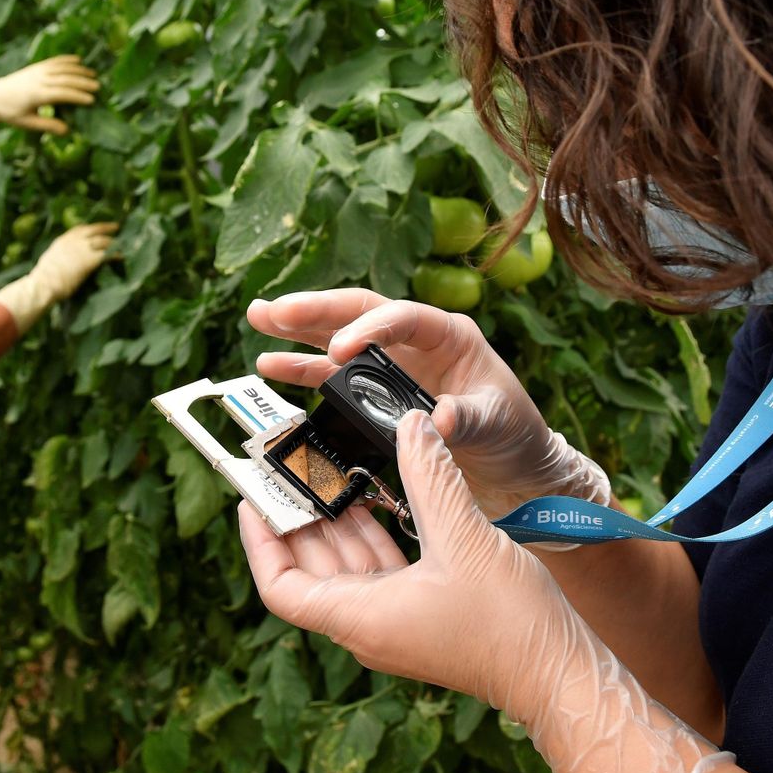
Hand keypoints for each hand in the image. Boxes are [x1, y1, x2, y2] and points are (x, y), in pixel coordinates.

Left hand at [0, 56, 99, 138]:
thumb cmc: (10, 113)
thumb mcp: (27, 123)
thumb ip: (47, 126)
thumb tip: (67, 131)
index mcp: (36, 95)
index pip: (61, 94)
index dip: (77, 96)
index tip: (92, 100)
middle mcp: (38, 80)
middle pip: (64, 79)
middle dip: (82, 82)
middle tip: (98, 86)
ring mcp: (36, 71)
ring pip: (61, 68)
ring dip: (78, 70)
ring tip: (93, 74)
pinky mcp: (35, 67)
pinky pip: (53, 61)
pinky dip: (66, 60)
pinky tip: (78, 60)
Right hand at [29, 221, 117, 296]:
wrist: (45, 284)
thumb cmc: (43, 278)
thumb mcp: (50, 260)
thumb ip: (58, 256)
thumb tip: (61, 260)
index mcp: (62, 241)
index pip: (78, 229)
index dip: (89, 228)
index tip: (94, 227)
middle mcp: (74, 241)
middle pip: (94, 230)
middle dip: (106, 227)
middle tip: (116, 226)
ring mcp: (83, 249)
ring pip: (103, 241)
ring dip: (113, 242)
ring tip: (122, 244)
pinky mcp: (91, 260)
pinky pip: (107, 254)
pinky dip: (116, 254)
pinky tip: (121, 257)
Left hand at [240, 411, 730, 772]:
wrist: (559, 674)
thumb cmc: (510, 623)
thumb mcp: (464, 536)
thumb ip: (430, 476)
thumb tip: (411, 424)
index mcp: (359, 618)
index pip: (281, 584)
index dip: (259, 539)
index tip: (252, 497)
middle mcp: (367, 625)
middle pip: (310, 568)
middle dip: (300, 517)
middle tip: (290, 467)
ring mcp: (394, 623)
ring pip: (348, 566)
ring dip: (339, 522)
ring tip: (330, 471)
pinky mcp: (421, 616)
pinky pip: (381, 570)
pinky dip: (375, 534)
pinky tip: (382, 497)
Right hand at [246, 289, 610, 516]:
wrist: (512, 463)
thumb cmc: (512, 431)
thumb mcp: (496, 422)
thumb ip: (465, 418)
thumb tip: (436, 419)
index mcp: (449, 334)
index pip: (402, 318)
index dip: (369, 328)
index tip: (340, 349)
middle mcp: (415, 341)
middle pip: (358, 314)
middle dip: (314, 311)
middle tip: (273, 309)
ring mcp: (393, 364)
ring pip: (338, 338)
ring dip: (298, 330)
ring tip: (259, 317)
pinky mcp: (378, 392)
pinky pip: (334, 376)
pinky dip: (303, 369)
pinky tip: (270, 363)